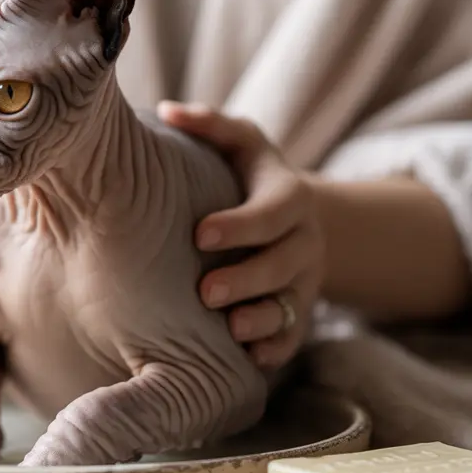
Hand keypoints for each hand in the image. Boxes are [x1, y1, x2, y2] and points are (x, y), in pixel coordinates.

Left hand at [157, 101, 323, 370]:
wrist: (293, 218)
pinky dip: (273, 350)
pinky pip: (292, 337)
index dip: (240, 225)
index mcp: (291, 197)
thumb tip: (166, 111)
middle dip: (247, 278)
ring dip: (262, 319)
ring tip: (230, 328)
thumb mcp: (240, 142)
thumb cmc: (251, 175)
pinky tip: (250, 361)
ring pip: (291, 305)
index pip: (272, 212)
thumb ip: (209, 125)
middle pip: (283, 263)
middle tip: (205, 291)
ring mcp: (304, 282)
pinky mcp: (298, 313)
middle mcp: (305, 241)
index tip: (199, 234)